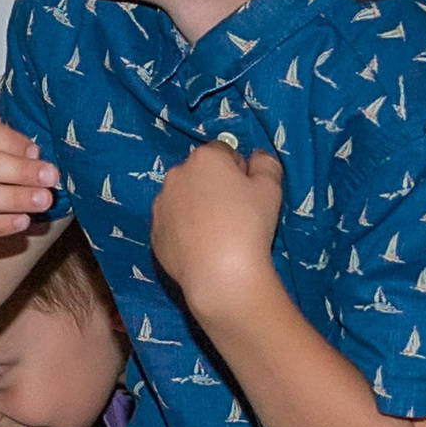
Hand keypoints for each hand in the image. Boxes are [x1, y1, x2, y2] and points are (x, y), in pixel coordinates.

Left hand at [150, 141, 286, 327]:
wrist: (221, 274)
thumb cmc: (249, 225)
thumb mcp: (270, 189)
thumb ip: (266, 164)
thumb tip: (256, 156)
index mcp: (204, 158)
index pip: (223, 152)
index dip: (238, 170)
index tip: (247, 193)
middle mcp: (176, 175)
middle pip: (199, 173)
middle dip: (214, 186)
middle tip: (233, 214)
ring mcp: (161, 204)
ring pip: (183, 197)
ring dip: (196, 206)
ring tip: (216, 233)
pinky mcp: (155, 231)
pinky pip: (172, 223)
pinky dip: (183, 229)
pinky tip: (200, 247)